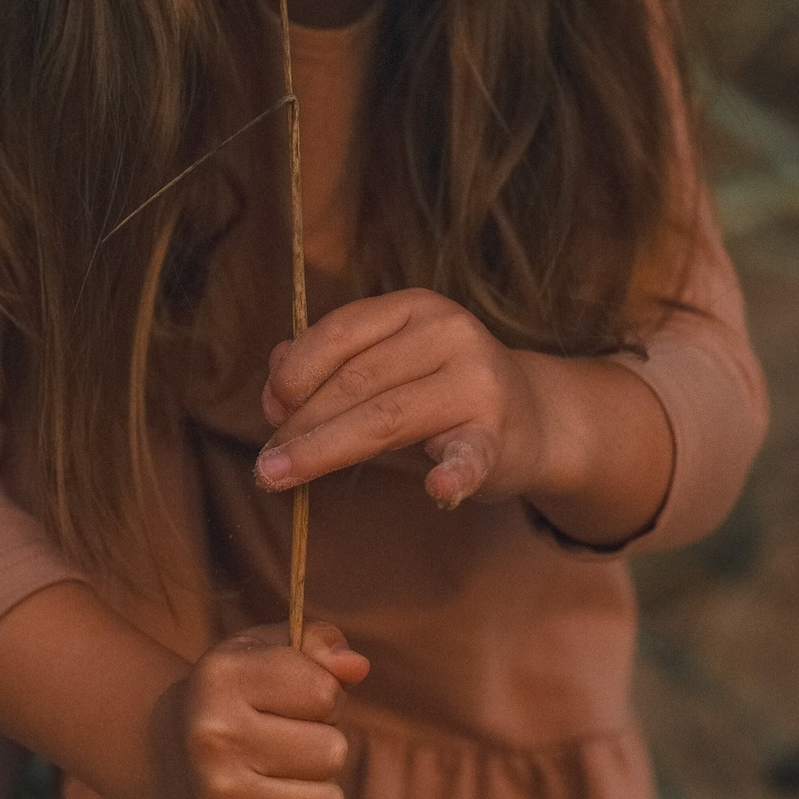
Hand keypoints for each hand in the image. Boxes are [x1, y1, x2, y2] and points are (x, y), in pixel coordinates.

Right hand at [144, 620, 367, 798]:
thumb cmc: (234, 697)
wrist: (166, 758)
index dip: (324, 697)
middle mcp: (213, 743)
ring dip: (319, 792)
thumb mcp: (263, 651)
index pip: (326, 693)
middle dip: (322, 746)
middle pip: (333, 751)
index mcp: (220, 682)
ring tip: (282, 778)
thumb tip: (357, 667)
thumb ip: (317, 643)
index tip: (292, 702)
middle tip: (286, 744)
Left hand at [256, 288, 679, 537]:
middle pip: (356, 382)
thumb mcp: (387, 369)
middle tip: (264, 466)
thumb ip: (331, 370)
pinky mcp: (500, 435)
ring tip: (280, 479)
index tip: (268, 415)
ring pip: (386, 418)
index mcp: (416, 307)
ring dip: (325, 451)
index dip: (294, 375)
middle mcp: (450, 333)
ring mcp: (479, 383)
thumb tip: (272, 378)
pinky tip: (439, 491)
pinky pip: (470, 455)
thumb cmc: (441, 396)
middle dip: (300, 425)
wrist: (535, 420)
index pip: (340, 333)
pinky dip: (455, 473)